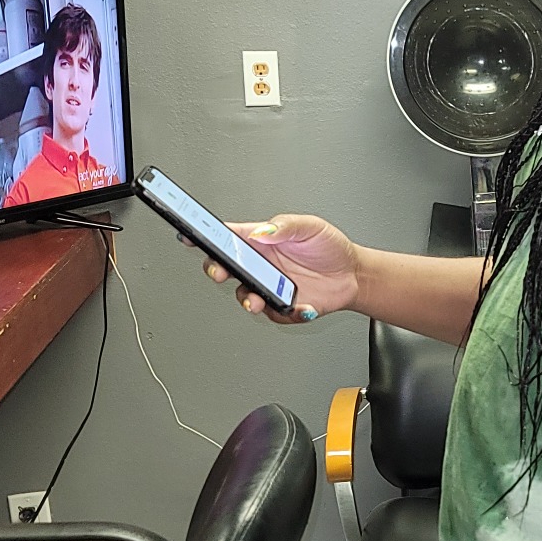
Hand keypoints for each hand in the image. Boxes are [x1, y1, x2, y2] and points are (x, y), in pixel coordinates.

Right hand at [201, 213, 360, 324]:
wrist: (352, 274)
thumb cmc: (328, 247)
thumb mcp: (311, 227)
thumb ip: (286, 226)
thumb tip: (262, 232)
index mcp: (260, 241)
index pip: (226, 237)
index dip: (204, 235)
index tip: (189, 234)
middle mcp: (259, 265)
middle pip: (225, 268)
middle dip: (216, 269)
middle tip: (220, 270)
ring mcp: (268, 287)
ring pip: (244, 295)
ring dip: (247, 298)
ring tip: (257, 299)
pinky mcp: (281, 307)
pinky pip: (274, 313)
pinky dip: (285, 312)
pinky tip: (300, 306)